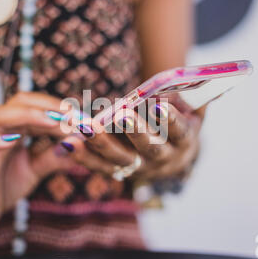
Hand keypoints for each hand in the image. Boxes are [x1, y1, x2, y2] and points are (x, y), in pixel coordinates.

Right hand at [0, 92, 73, 233]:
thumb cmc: (2, 186)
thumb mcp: (34, 170)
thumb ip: (54, 157)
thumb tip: (79, 144)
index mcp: (15, 128)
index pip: (38, 108)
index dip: (61, 110)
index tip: (85, 119)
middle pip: (20, 102)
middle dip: (48, 105)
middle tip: (73, 114)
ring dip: (27, 116)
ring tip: (52, 122)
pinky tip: (10, 141)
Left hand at [60, 99, 204, 181]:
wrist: (174, 155)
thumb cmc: (180, 123)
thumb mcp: (191, 110)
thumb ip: (184, 98)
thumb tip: (165, 87)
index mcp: (184, 142)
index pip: (179, 132)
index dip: (170, 120)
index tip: (158, 105)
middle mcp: (163, 159)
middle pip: (149, 148)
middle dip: (134, 131)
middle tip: (121, 115)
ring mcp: (140, 168)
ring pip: (120, 159)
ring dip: (100, 143)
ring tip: (84, 127)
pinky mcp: (119, 171)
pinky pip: (100, 165)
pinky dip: (83, 156)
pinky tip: (66, 144)